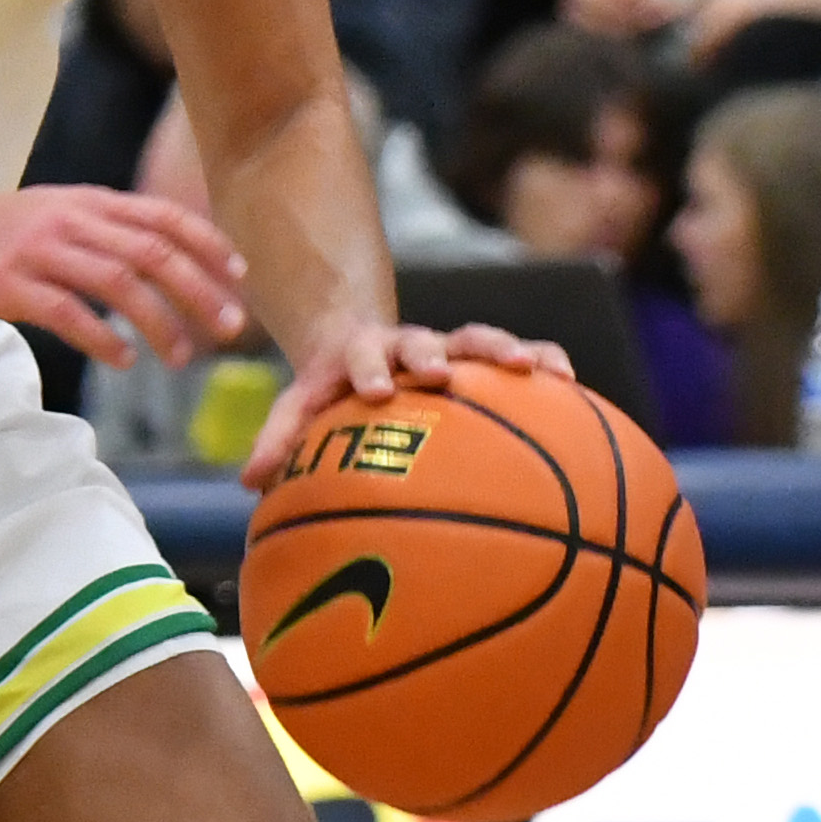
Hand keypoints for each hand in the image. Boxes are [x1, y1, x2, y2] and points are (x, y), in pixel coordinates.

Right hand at [0, 183, 254, 367]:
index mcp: (86, 203)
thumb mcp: (52, 214)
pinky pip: (66, 311)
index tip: (239, 277)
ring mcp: (37, 251)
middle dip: (199, 290)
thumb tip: (158, 259)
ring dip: (158, 322)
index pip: (162, 217)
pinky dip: (102, 338)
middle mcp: (69, 221)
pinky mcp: (6, 283)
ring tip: (180, 356)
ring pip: (117, 282)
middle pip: (152, 251)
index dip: (207, 245)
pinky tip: (122, 360)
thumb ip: (101, 230)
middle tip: (228, 328)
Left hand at [240, 319, 572, 491]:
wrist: (362, 343)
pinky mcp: (483, 356)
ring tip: (532, 369)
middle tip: (440, 372)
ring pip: (477, 339)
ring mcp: (449, 347)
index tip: (376, 390)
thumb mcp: (301, 405)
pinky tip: (570, 382)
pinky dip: (543, 361)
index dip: (369, 370)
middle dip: (430, 354)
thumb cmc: (331, 388)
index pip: (362, 357)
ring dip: (503, 349)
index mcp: (361, 355)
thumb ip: (280, 438)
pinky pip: (519, 354)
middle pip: (421, 340)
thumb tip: (250, 483)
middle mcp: (406, 345)